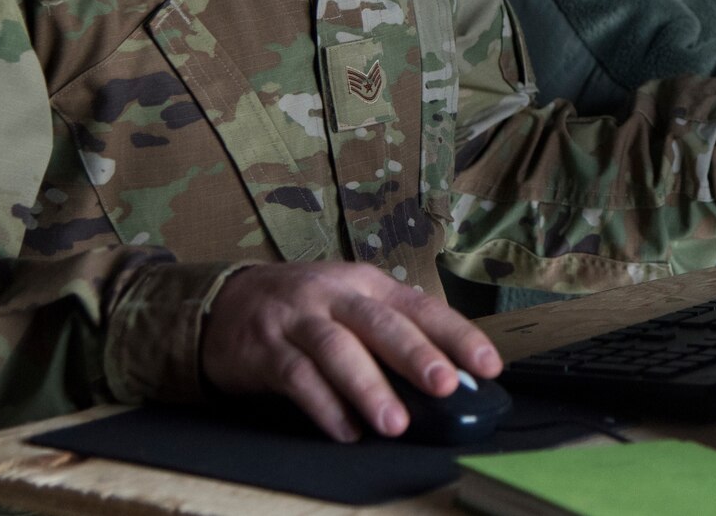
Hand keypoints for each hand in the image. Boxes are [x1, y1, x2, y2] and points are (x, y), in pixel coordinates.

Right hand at [201, 261, 500, 441]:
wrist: (227, 300)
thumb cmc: (306, 308)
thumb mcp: (351, 305)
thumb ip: (391, 333)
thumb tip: (448, 377)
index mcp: (367, 284)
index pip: (420, 306)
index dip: (456, 334)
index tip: (488, 364)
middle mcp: (335, 294)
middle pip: (380, 323)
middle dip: (415, 355)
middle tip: (444, 386)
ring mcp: (298, 319)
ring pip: (338, 350)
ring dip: (369, 388)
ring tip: (395, 423)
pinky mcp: (265, 349)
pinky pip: (297, 378)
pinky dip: (324, 407)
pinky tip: (345, 430)